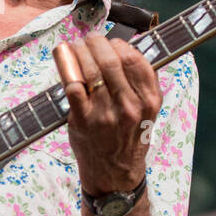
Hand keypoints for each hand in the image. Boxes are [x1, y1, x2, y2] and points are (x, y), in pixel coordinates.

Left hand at [55, 34, 162, 195]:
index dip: (120, 45)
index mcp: (150, 101)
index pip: (135, 59)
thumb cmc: (128, 139)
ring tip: (75, 47)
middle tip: (89, 39)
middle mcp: (130, 106)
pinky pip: (73, 86)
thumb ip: (140, 84)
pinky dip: (67, 69)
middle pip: (111, 60)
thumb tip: (123, 49)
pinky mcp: (83, 121)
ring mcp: (105, 114)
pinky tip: (65, 61)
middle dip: (97, 42)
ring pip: (91, 69)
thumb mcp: (147, 112)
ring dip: (80, 51)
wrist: (115, 176)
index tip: (110, 42)